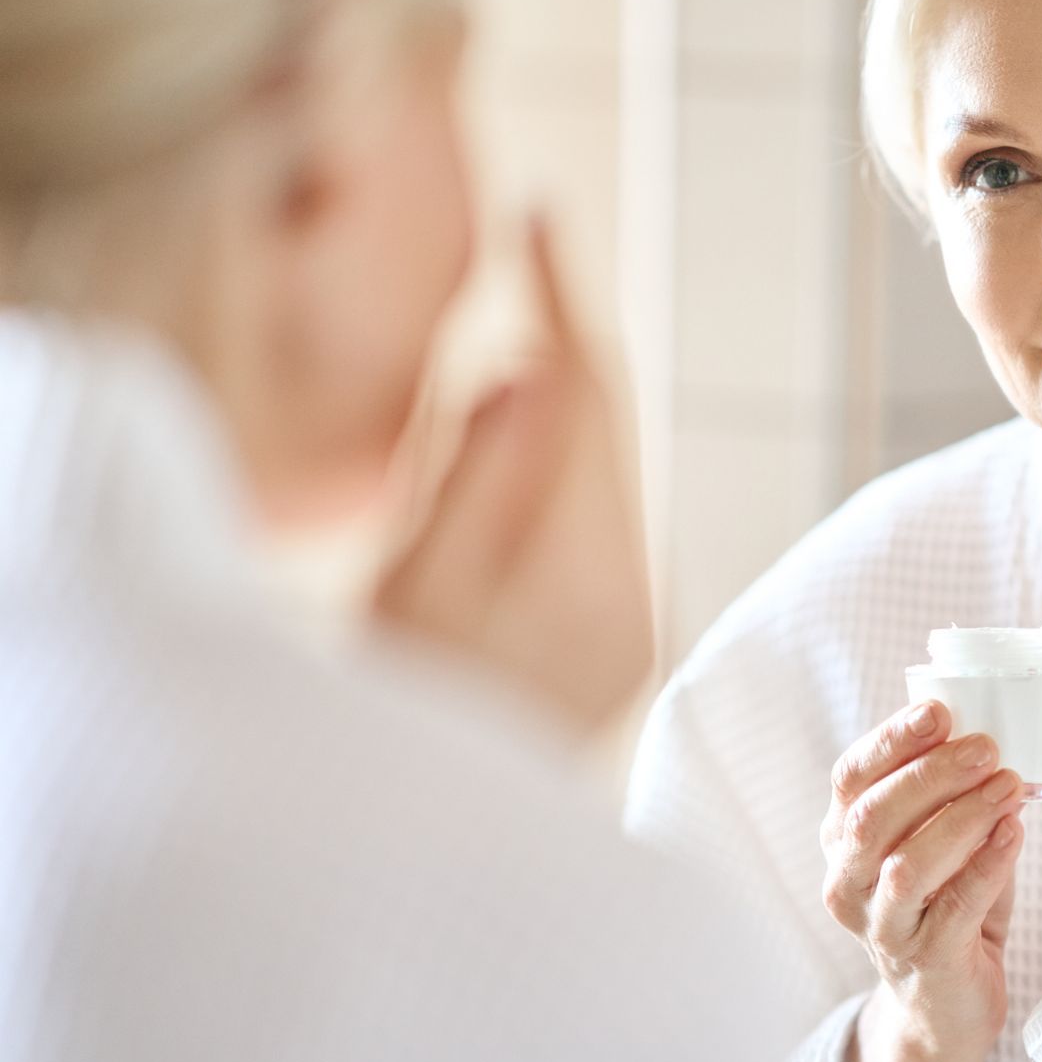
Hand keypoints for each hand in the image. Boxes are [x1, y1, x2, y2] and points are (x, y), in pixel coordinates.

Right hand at [373, 214, 650, 738]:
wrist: (425, 849)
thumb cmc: (391, 713)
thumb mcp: (411, 585)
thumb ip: (474, 474)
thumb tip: (529, 366)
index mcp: (582, 579)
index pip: (587, 401)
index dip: (564, 298)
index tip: (539, 213)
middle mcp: (629, 598)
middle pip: (606, 433)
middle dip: (564, 346)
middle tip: (529, 258)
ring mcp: (630, 624)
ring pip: (603, 475)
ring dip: (561, 408)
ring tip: (511, 347)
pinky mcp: (618, 642)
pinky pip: (595, 523)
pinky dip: (558, 472)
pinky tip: (514, 453)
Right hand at [820, 701, 1027, 1061]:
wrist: (945, 1006)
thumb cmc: (945, 902)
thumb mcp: (939, 841)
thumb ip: (953, 795)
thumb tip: (994, 739)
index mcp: (843, 839)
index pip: (851, 778)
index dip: (891, 740)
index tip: (938, 711)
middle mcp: (847, 881)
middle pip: (873, 816)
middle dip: (931, 774)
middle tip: (986, 748)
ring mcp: (880, 926)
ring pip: (907, 864)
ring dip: (963, 817)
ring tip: (1009, 787)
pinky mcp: (924, 960)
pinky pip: (955, 906)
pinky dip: (989, 863)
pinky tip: (1015, 833)